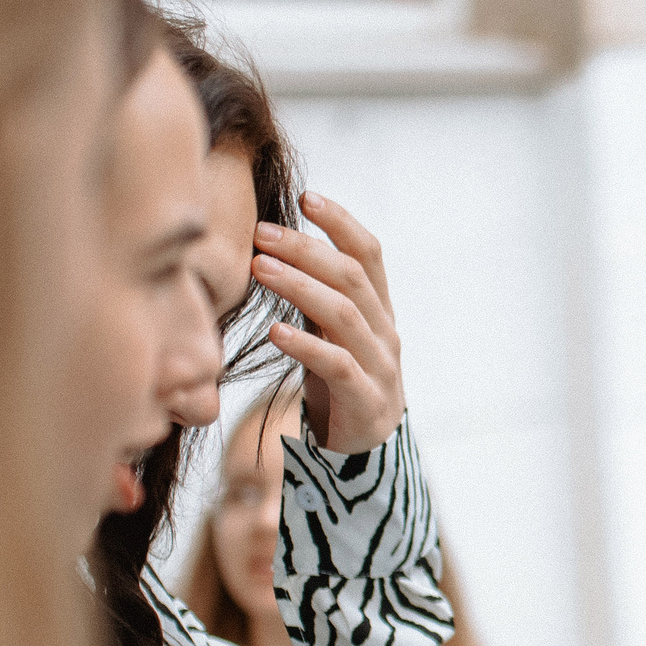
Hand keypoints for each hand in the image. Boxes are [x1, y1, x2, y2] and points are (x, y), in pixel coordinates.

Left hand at [251, 192, 404, 454]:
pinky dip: (306, 347)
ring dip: (299, 287)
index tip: (305, 197)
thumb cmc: (337, 380)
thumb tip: (272, 242)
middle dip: (306, 249)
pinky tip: (275, 332)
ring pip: (345, 315)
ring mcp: (381, 366)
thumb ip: (315, 293)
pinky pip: (338, 367)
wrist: (364, 448)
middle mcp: (385, 331)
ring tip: (259, 269)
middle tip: (261, 233)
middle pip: (353, 278)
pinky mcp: (366, 402)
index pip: (369, 253)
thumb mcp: (330, 331)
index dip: (341, 222)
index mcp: (379, 309)